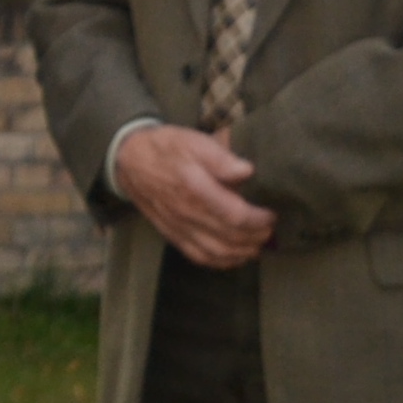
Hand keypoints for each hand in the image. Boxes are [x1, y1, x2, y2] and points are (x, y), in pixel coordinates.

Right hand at [113, 123, 276, 268]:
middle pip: (231, 237)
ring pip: (218, 251)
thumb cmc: (168, 148)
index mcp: (194, 188)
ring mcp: (179, 227)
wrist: (131, 160)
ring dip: (243, 252)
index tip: (271, 213)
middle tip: (269, 227)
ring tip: (258, 242)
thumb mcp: (193, 141)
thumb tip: (247, 171)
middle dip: (257, 236)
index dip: (260, 219)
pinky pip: (200, 256)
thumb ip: (220, 157)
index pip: (235, 215)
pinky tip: (235, 255)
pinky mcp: (173, 235)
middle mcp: (186, 212)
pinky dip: (222, 261)